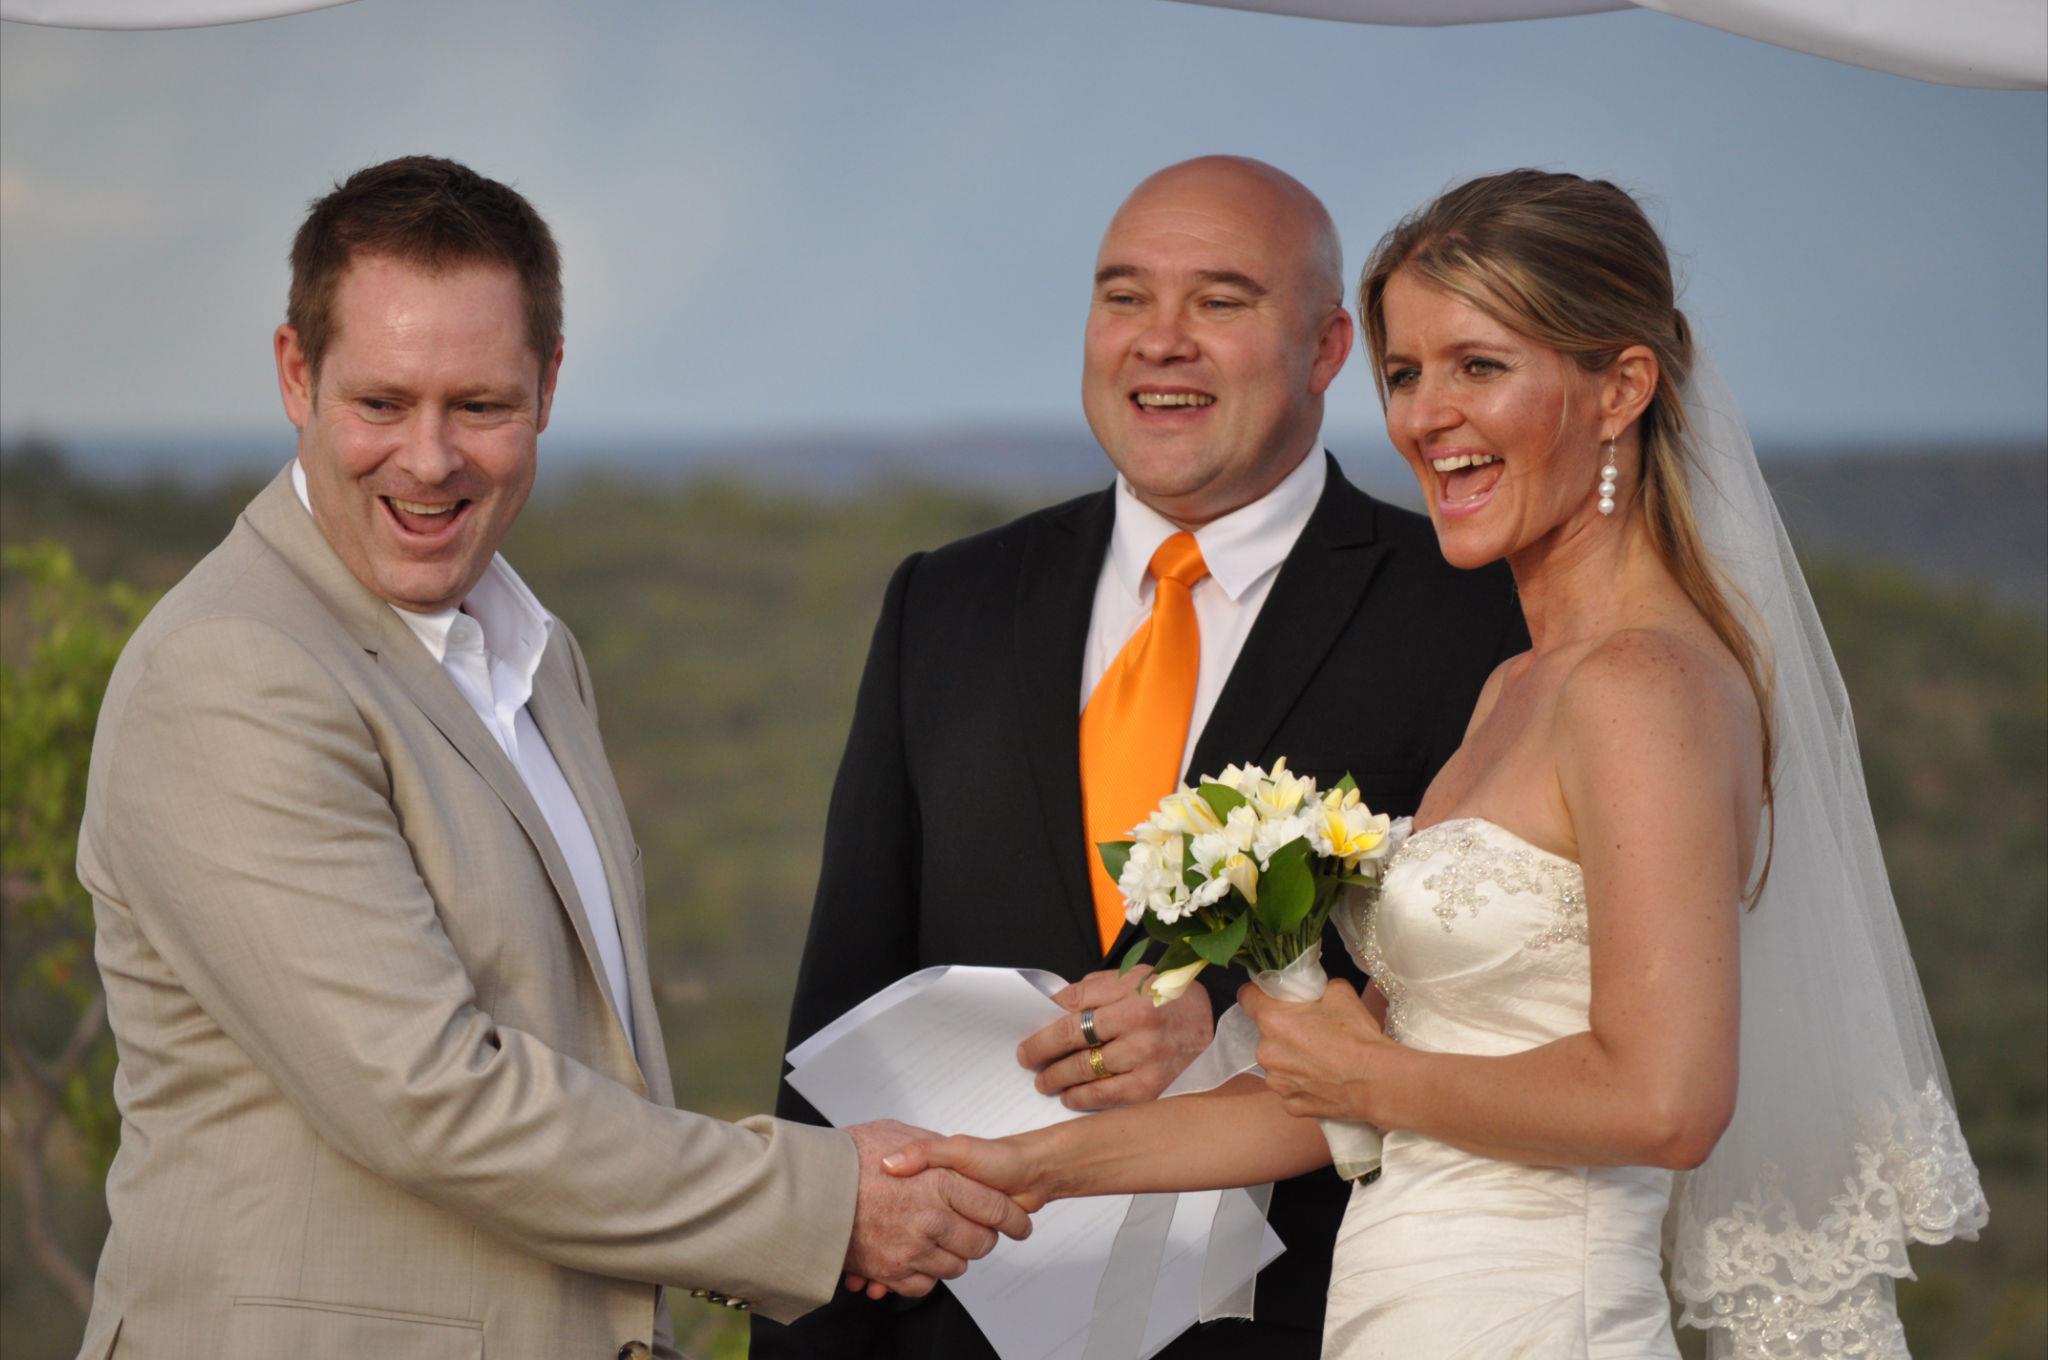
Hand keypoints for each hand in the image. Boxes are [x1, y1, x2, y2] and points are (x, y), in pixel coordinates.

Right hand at [840, 1120, 1032, 1301]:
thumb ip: (932, 1148)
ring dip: (953, 1255)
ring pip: (956, 1266)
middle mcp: (930, 1219)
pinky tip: (917, 1254)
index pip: (994, 1208)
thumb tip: (953, 1156)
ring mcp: (911, 1249)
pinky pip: (925, 1284)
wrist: (808, 1189)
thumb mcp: (897, 1132)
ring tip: (939, 1238)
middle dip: (982, 1238)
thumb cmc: (849, 1157)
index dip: (1012, 1217)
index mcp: (939, 1182)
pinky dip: (925, 1273)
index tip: (1019, 1222)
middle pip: (980, 1243)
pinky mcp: (891, 1272)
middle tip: (976, 1229)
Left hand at [1017, 965, 1213, 1110]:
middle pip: (1072, 1037)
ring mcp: (1145, 1056)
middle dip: (1041, 1050)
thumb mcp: (1138, 977)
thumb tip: (1056, 1004)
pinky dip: (1082, 1098)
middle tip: (1026, 1058)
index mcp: (1133, 989)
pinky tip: (1070, 1097)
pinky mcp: (1151, 1086)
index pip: (1074, 1004)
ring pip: (1084, 1069)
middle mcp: (1138, 1022)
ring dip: (1057, 1077)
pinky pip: (1105, 1095)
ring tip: (1044, 1081)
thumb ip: (1098, 988)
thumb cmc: (1171, 1001)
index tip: (1029, 1034)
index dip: (1046, 1021)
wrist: (1216, 1031)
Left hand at [1238, 979, 1394, 1122]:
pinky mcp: (1290, 1105)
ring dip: (1290, 1060)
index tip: (1272, 996)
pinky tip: (1322, 1081)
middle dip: (1282, 1030)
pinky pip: (1291, 1089)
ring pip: (1277, 1064)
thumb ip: (1316, 989)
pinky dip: (1302, 1084)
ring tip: (1319, 1061)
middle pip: (1265, 1033)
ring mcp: (1276, 1082)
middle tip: (1309, 1031)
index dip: (1259, 993)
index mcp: (1272, 1020)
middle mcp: (1265, 1052)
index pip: (1246, 997)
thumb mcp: (1339, 993)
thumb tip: (1312, 993)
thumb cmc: (1356, 1034)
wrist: (1375, 1081)